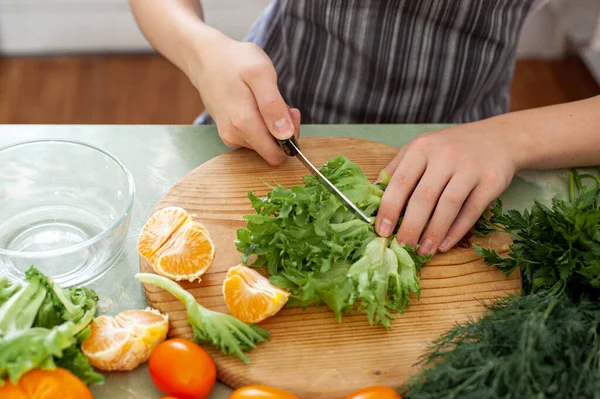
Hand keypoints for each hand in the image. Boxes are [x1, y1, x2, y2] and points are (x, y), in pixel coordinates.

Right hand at [190, 35, 299, 164]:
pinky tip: (256, 105)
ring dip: (272, 126)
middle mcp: (234, 136)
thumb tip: (285, 135)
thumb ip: (273, 106)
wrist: (206, 59)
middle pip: (271, 150)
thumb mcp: (261, 74)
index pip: (277, 153)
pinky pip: (253, 137)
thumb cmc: (236, 62)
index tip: (291, 112)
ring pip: (263, 143)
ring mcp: (229, 136)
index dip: (291, 136)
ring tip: (266, 100)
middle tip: (283, 103)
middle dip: (283, 131)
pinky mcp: (227, 133)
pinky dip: (261, 124)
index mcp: (244, 124)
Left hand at [375, 123, 517, 255]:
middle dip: (410, 227)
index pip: (400, 182)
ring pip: (448, 206)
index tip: (382, 231)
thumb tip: (372, 197)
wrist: (498, 137)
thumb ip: (397, 170)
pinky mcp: (491, 181)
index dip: (389, 209)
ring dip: (433, 233)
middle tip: (402, 247)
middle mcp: (445, 156)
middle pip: (423, 198)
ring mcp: (469, 168)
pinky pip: (471, 211)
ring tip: (424, 251)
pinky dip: (456, 231)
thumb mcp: (421, 149)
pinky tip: (444, 244)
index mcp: (422, 148)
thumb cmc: (451, 148)